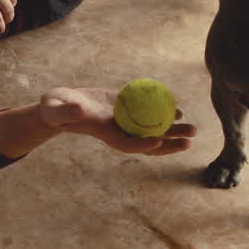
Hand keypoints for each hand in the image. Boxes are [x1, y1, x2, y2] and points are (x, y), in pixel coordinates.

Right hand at [38, 87, 195, 154]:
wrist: (60, 104)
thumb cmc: (55, 109)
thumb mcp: (57, 109)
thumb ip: (67, 111)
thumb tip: (79, 110)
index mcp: (105, 133)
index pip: (126, 143)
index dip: (142, 144)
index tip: (158, 141)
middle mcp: (118, 130)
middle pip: (147, 140)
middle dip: (169, 142)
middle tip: (190, 138)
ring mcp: (124, 121)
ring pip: (152, 128)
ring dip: (173, 129)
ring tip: (193, 128)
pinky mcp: (127, 109)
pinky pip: (148, 112)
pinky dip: (162, 112)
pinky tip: (179, 111)